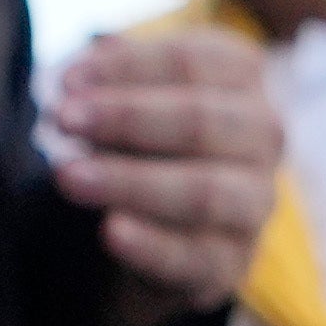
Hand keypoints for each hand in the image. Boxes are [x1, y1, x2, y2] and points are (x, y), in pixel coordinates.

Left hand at [39, 27, 278, 306]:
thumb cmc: (143, 142)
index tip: (69, 80)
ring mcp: (254, 202)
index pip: (194, 62)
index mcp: (242, 78)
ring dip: (130, 181)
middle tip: (63, 119)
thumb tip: (75, 78)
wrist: (159, 226)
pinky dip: (151, 244)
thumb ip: (107, 84)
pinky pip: (195, 256)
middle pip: (200, 120)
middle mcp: (262, 135)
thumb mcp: (127, 99)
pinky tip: (110, 230)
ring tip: (68, 176)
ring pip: (203, 191)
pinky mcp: (232, 263)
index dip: (128, 68)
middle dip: (127, 118)